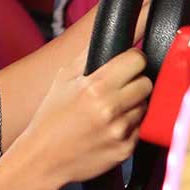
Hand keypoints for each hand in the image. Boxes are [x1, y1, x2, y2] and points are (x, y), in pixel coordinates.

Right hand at [13, 48, 151, 189]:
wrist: (43, 157)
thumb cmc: (51, 115)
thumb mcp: (63, 78)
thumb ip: (89, 54)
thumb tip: (113, 32)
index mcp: (95, 86)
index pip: (137, 59)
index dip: (132, 60)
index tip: (126, 64)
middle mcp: (110, 108)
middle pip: (147, 82)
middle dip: (135, 82)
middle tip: (117, 89)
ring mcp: (120, 130)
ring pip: (146, 105)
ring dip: (132, 105)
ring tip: (109, 111)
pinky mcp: (126, 149)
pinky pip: (141, 128)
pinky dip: (129, 126)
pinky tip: (109, 128)